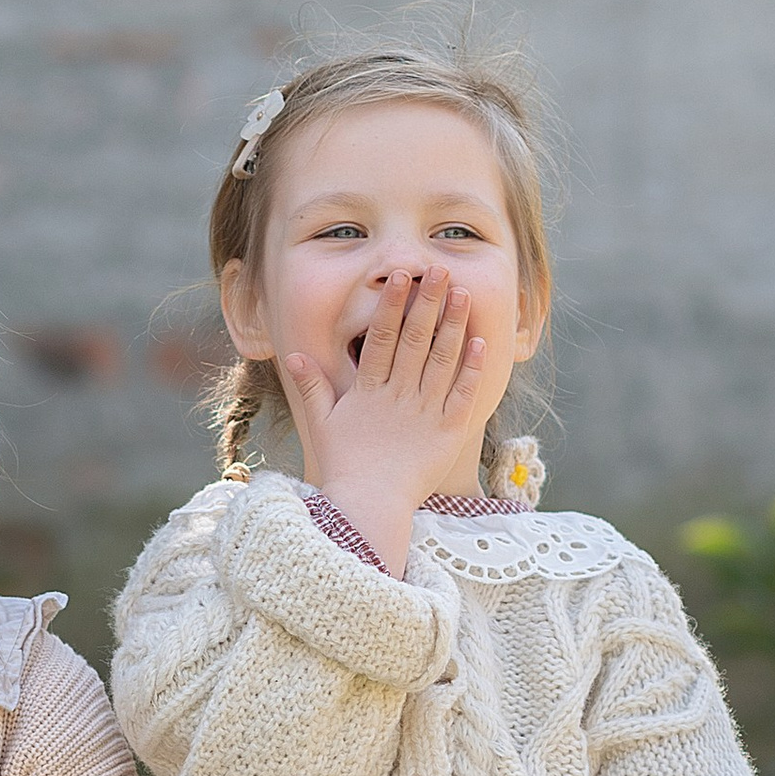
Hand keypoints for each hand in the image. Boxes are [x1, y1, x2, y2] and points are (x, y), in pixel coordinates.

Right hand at [282, 267, 490, 570]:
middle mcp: (398, 394)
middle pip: (415, 338)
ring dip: (454, 324)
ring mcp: (425, 411)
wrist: (369, 505)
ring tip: (463, 293)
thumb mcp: (323, 424)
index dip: (393, 305)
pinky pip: (463, 393)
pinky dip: (472, 368)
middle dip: (428, 301)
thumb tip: (293, 355)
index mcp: (368, 389)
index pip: (381, 337)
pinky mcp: (448, 431)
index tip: (403, 278)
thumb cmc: (345, 467)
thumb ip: (311, 387)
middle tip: (440, 270)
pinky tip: (481, 343)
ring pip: (443, 358)